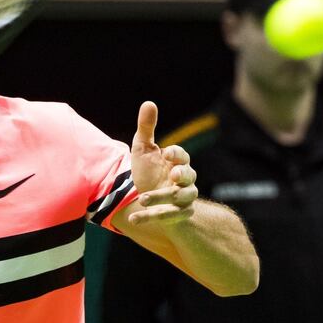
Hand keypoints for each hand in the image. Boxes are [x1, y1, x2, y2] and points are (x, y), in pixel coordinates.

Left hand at [128, 101, 197, 225]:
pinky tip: (133, 219)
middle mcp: (185, 180)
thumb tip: (149, 103)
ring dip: (161, 199)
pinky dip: (151, 218)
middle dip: (182, 175)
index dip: (177, 154)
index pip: (182, 156)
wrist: (146, 195)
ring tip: (141, 199)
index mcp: (178, 162)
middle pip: (189, 177)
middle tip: (173, 176)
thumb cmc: (149, 169)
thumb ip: (146, 128)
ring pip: (179, 199)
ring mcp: (182, 199)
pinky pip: (168, 217)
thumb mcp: (143, 149)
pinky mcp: (177, 215)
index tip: (167, 153)